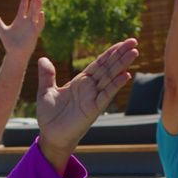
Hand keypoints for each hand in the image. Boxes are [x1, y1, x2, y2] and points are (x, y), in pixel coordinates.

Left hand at [0, 0, 43, 59]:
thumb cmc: (9, 43)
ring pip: (36, 14)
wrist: (15, 54)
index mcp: (20, 19)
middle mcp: (27, 22)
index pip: (23, 7)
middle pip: (31, 8)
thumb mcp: (2, 30)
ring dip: (38, 6)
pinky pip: (39, 25)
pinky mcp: (34, 34)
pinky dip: (40, 20)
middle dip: (34, 0)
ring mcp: (31, 27)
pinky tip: (41, 13)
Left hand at [37, 38, 138, 169]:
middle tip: (134, 41)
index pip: (98, 64)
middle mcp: (90, 88)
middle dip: (121, 54)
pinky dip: (115, 85)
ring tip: (134, 53)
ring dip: (122, 65)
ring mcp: (93, 98)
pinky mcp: (93, 109)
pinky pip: (106, 95)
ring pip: (110, 78)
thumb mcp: (46, 92)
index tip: (122, 43)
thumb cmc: (49, 116)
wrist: (50, 136)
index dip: (110, 53)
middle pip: (108, 67)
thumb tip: (43, 59)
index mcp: (80, 82)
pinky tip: (126, 75)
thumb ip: (47, 76)